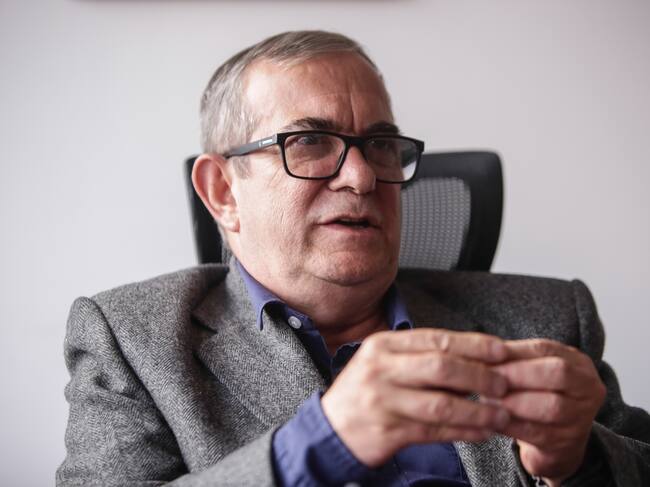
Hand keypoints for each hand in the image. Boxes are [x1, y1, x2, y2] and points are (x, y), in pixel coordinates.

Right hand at [320, 329, 510, 466]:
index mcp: (383, 345)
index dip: (473, 344)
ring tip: (501, 413)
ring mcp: (382, 400)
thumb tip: (473, 359)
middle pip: (440, 367)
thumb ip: (421, 358)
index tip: (501, 350)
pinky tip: (480, 432)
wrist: (331, 428)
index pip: (436, 339)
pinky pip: (434, 431)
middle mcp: (381, 369)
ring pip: (441, 404)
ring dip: (477, 410)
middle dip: (479, 375)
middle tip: (504, 383)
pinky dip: (463, 432)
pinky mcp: (387, 431)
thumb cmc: (365, 392)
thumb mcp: (384, 363)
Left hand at [493, 339, 605, 485]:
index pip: (545, 349)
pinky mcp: (566, 444)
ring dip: (513, 401)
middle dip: (518, 374)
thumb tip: (482, 350)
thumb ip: (512, 359)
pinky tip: (490, 419)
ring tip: (487, 398)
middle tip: (488, 378)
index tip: (487, 354)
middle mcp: (588, 389)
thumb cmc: (536, 397)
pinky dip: (509, 424)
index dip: (514, 351)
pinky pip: (536, 433)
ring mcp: (581, 418)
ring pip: (550, 406)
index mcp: (578, 364)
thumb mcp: (530, 372)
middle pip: (557, 374)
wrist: (555, 443)